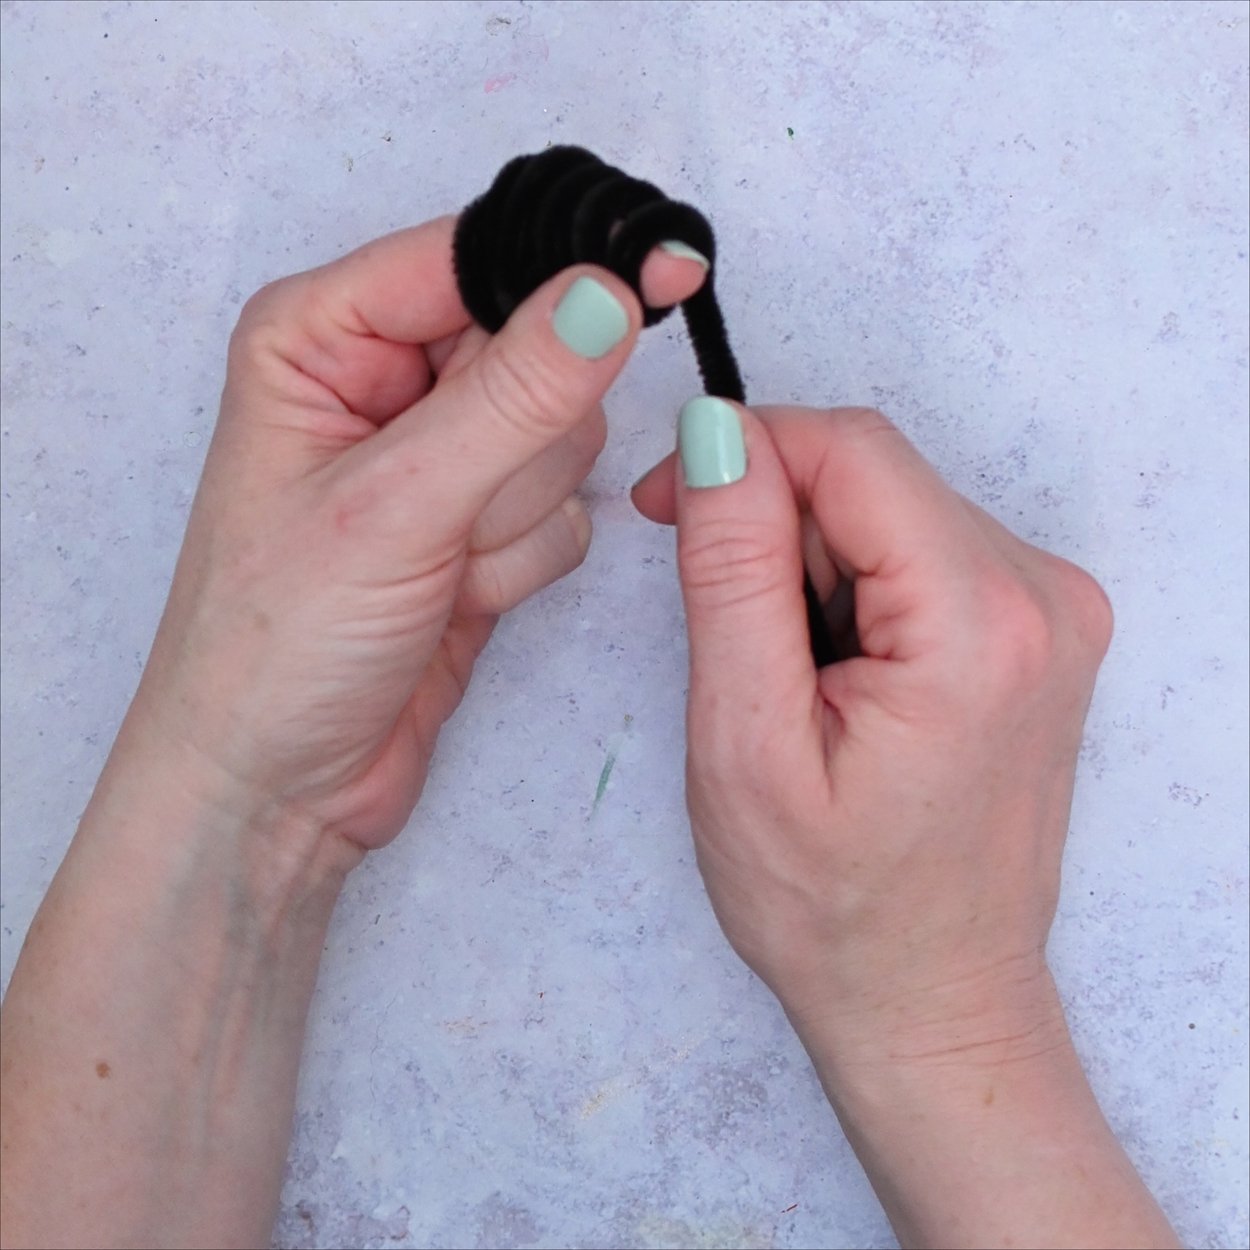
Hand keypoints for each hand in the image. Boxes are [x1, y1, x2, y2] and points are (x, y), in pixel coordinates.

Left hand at [127, 218, 706, 853]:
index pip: (473, 256)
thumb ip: (511, 399)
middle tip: (445, 509)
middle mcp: (386, 383)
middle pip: (539, 348)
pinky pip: (567, 509)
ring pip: (566, 437)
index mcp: (324, 336)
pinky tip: (455, 598)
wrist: (278, 789)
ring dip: (516, 517)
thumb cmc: (275, 648)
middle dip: (516, 446)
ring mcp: (442, 459)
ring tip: (436, 568)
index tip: (660, 280)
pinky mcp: (484, 524)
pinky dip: (525, 562)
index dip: (565, 271)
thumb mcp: (392, 508)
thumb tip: (608, 298)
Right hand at [633, 401, 1111, 1047]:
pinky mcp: (1036, 629)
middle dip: (772, 520)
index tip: (668, 504)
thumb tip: (717, 435)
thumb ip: (732, 574)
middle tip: (717, 618)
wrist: (929, 998)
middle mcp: (1043, 599)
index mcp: (980, 626)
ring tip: (785, 672)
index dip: (742, 451)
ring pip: (891, 508)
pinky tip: (834, 671)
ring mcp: (1052, 612)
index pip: (850, 449)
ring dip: (811, 560)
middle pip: (873, 475)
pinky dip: (853, 585)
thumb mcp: (744, 744)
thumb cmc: (832, 907)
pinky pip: (920, 548)